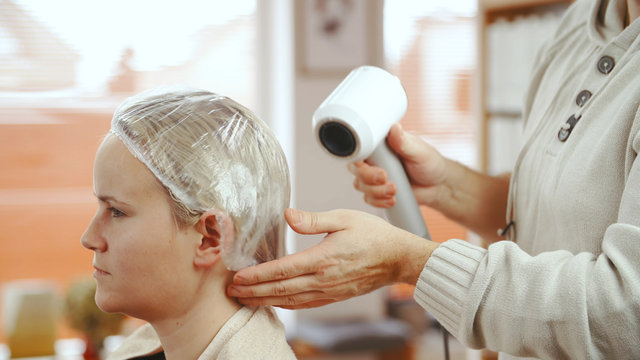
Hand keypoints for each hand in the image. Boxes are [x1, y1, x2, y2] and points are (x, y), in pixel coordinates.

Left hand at [227, 208, 437, 308]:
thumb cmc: (373, 235)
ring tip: (246, 300)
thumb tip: (287, 215)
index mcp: (323, 259)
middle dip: (254, 291)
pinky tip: (275, 303)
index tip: (238, 277)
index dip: (257, 275)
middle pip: (280, 289)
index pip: (282, 269)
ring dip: (265, 301)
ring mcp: (329, 291)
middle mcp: (323, 279)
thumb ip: (312, 219)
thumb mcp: (343, 218)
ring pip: (290, 300)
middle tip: (232, 292)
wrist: (398, 258)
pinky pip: (305, 304)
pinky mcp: (335, 296)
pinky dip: (286, 305)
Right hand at [348, 123, 447, 208]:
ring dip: (376, 192)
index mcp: (380, 146)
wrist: (438, 185)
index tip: (379, 169)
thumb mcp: (419, 150)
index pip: (360, 150)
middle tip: (386, 179)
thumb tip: (394, 128)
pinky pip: (368, 199)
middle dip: (369, 179)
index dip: (363, 162)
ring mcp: (374, 177)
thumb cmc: (430, 163)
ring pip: (360, 186)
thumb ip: (404, 141)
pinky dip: (378, 202)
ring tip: (395, 190)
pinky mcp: (378, 192)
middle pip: (356, 170)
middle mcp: (374, 161)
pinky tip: (392, 200)